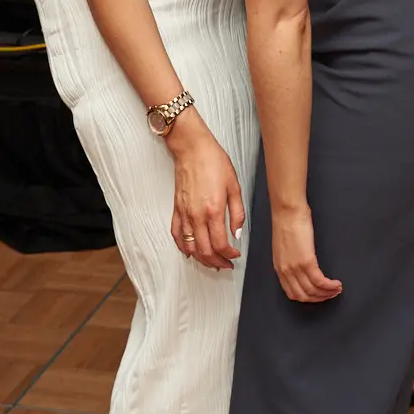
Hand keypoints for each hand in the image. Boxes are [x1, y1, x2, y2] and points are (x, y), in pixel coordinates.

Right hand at [166, 115, 245, 270]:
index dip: (229, 254)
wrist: (192, 149)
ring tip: (211, 261)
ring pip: (190, 247)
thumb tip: (237, 233)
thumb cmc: (214, 162)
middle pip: (204, 251)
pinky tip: (190, 251)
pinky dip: (183, 247)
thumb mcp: (234, 186)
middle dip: (216, 261)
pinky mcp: (176, 209)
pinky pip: (177, 235)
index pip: (220, 244)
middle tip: (226, 264)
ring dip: (201, 259)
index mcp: (213, 211)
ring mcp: (184, 214)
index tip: (235, 255)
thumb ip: (237, 213)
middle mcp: (197, 216)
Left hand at [269, 204, 341, 302]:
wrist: (288, 211)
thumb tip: (300, 267)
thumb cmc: (286, 223)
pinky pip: (319, 281)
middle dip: (319, 299)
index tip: (317, 296)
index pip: (292, 293)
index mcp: (280, 268)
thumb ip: (290, 260)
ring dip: (327, 293)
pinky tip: (336, 284)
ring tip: (336, 290)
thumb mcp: (284, 247)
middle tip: (330, 295)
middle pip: (304, 295)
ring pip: (313, 290)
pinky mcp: (306, 261)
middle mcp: (286, 271)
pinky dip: (329, 285)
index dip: (307, 298)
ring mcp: (296, 267)